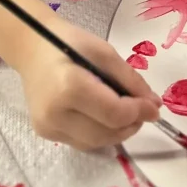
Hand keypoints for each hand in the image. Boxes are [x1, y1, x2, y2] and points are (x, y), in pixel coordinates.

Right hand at [18, 14, 161, 150]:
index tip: (154, 106)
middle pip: (106, 133)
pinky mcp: (46, 133)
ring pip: (96, 143)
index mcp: (68, 86)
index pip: (113, 113)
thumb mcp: (103, 52)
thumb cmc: (68, 42)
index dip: (138, 112)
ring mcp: (48, 127)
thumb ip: (129, 79)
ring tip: (127, 114)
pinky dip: (100, 133)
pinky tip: (104, 117)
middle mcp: (55, 113)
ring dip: (117, 132)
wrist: (32, 49)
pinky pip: (82, 142)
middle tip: (143, 111)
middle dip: (131, 125)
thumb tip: (153, 104)